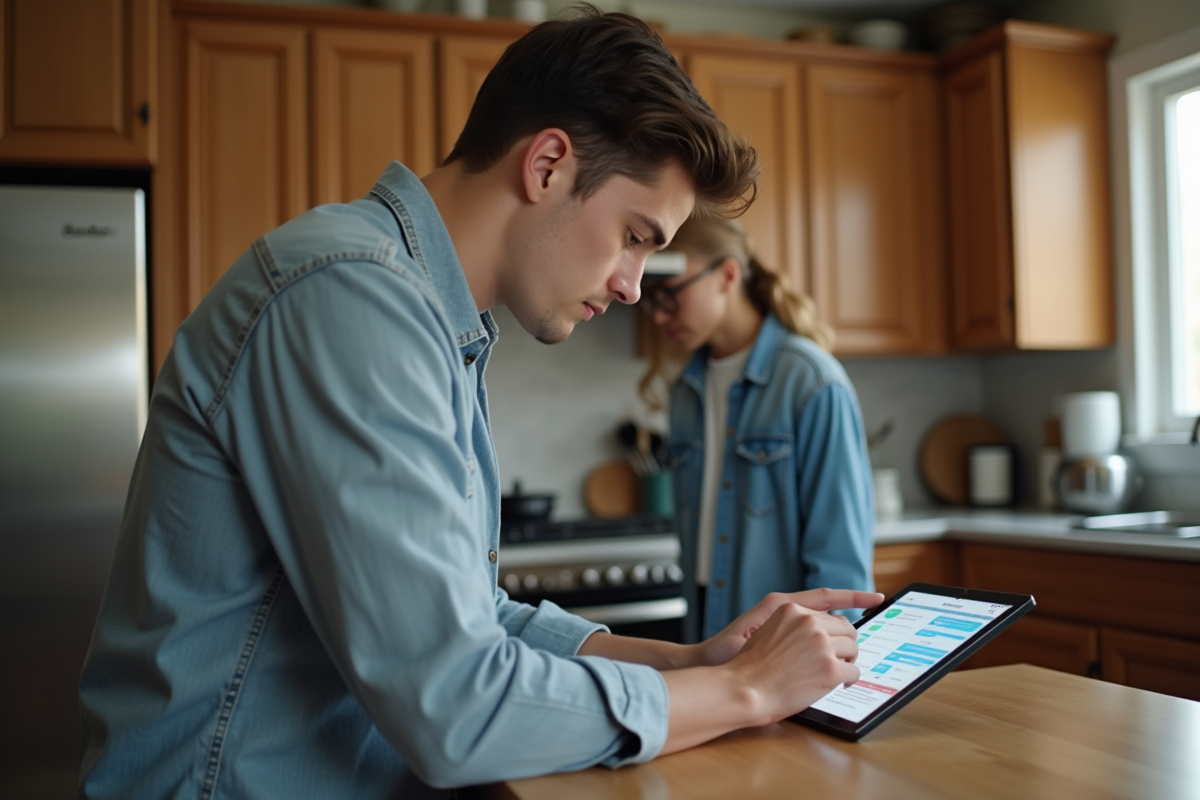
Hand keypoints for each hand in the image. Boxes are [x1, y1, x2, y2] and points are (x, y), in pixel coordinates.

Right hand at [725, 601, 863, 724]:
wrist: (744, 690)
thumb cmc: (752, 667)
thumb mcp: (768, 631)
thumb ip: (793, 625)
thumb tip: (820, 629)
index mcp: (792, 609)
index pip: (830, 604)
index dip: (854, 601)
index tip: (874, 599)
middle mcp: (809, 622)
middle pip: (846, 628)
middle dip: (844, 643)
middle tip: (837, 658)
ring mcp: (820, 644)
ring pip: (853, 649)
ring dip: (846, 662)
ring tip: (833, 674)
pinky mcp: (829, 669)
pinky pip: (854, 672)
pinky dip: (848, 680)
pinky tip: (836, 685)